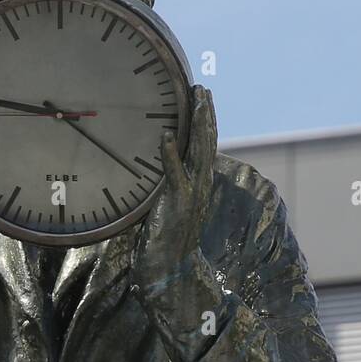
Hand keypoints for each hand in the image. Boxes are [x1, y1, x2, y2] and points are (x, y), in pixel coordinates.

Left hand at [134, 84, 217, 282]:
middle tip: (204, 89)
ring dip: (198, 126)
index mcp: (197, 185)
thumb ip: (166, 186)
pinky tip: (167, 136)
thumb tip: (153, 168)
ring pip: (199, 153)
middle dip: (206, 115)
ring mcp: (190, 195)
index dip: (205, 122)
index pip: (204, 147)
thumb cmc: (164, 243)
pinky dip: (170, 155)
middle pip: (207, 143)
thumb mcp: (166, 206)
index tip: (204, 98)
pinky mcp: (175, 205)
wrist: (169, 272)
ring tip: (197, 100)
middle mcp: (199, 187)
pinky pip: (174, 175)